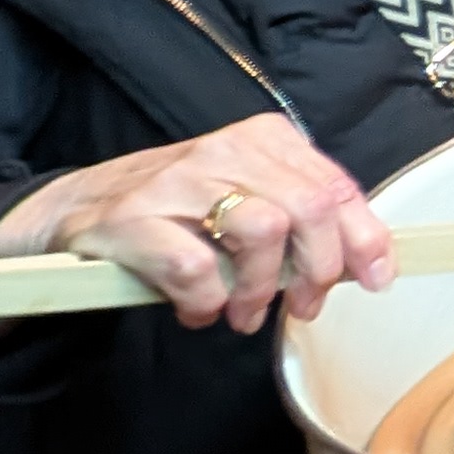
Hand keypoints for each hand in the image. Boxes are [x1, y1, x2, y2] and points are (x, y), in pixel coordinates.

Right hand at [0, 112, 388, 333]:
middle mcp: (224, 151)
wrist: (76, 210)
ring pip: (261, 232)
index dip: (365, 238)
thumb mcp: (248, 199)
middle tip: (301, 306)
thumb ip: (304, 220)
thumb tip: (367, 261)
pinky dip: (207, 301)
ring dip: (258, 289)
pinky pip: (197, 269)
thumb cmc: (177, 213)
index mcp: (263, 140)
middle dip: (317, 271)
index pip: (335, 186)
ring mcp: (177, 182)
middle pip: (309, 209)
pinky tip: (197, 308)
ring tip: (241, 313)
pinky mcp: (133, 220)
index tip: (376, 278)